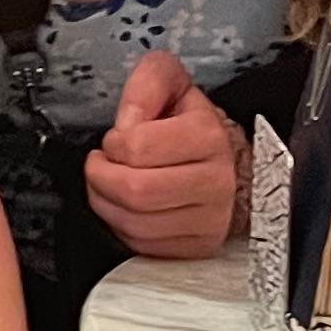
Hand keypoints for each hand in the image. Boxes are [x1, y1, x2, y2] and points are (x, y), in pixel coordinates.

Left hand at [84, 50, 241, 258]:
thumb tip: (127, 122)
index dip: (113, 142)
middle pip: (135, 191)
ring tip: (109, 183)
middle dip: (101, 176)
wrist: (229, 163)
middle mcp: (215, 182)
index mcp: (208, 138)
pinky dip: (121, 226)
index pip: (138, 148)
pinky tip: (124, 207)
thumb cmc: (193, 126)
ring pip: (134, 223)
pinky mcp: (199, 245)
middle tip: (100, 164)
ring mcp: (210, 220)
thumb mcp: (173, 85)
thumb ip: (147, 85)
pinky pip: (143, 244)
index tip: (116, 139)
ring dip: (105, 202)